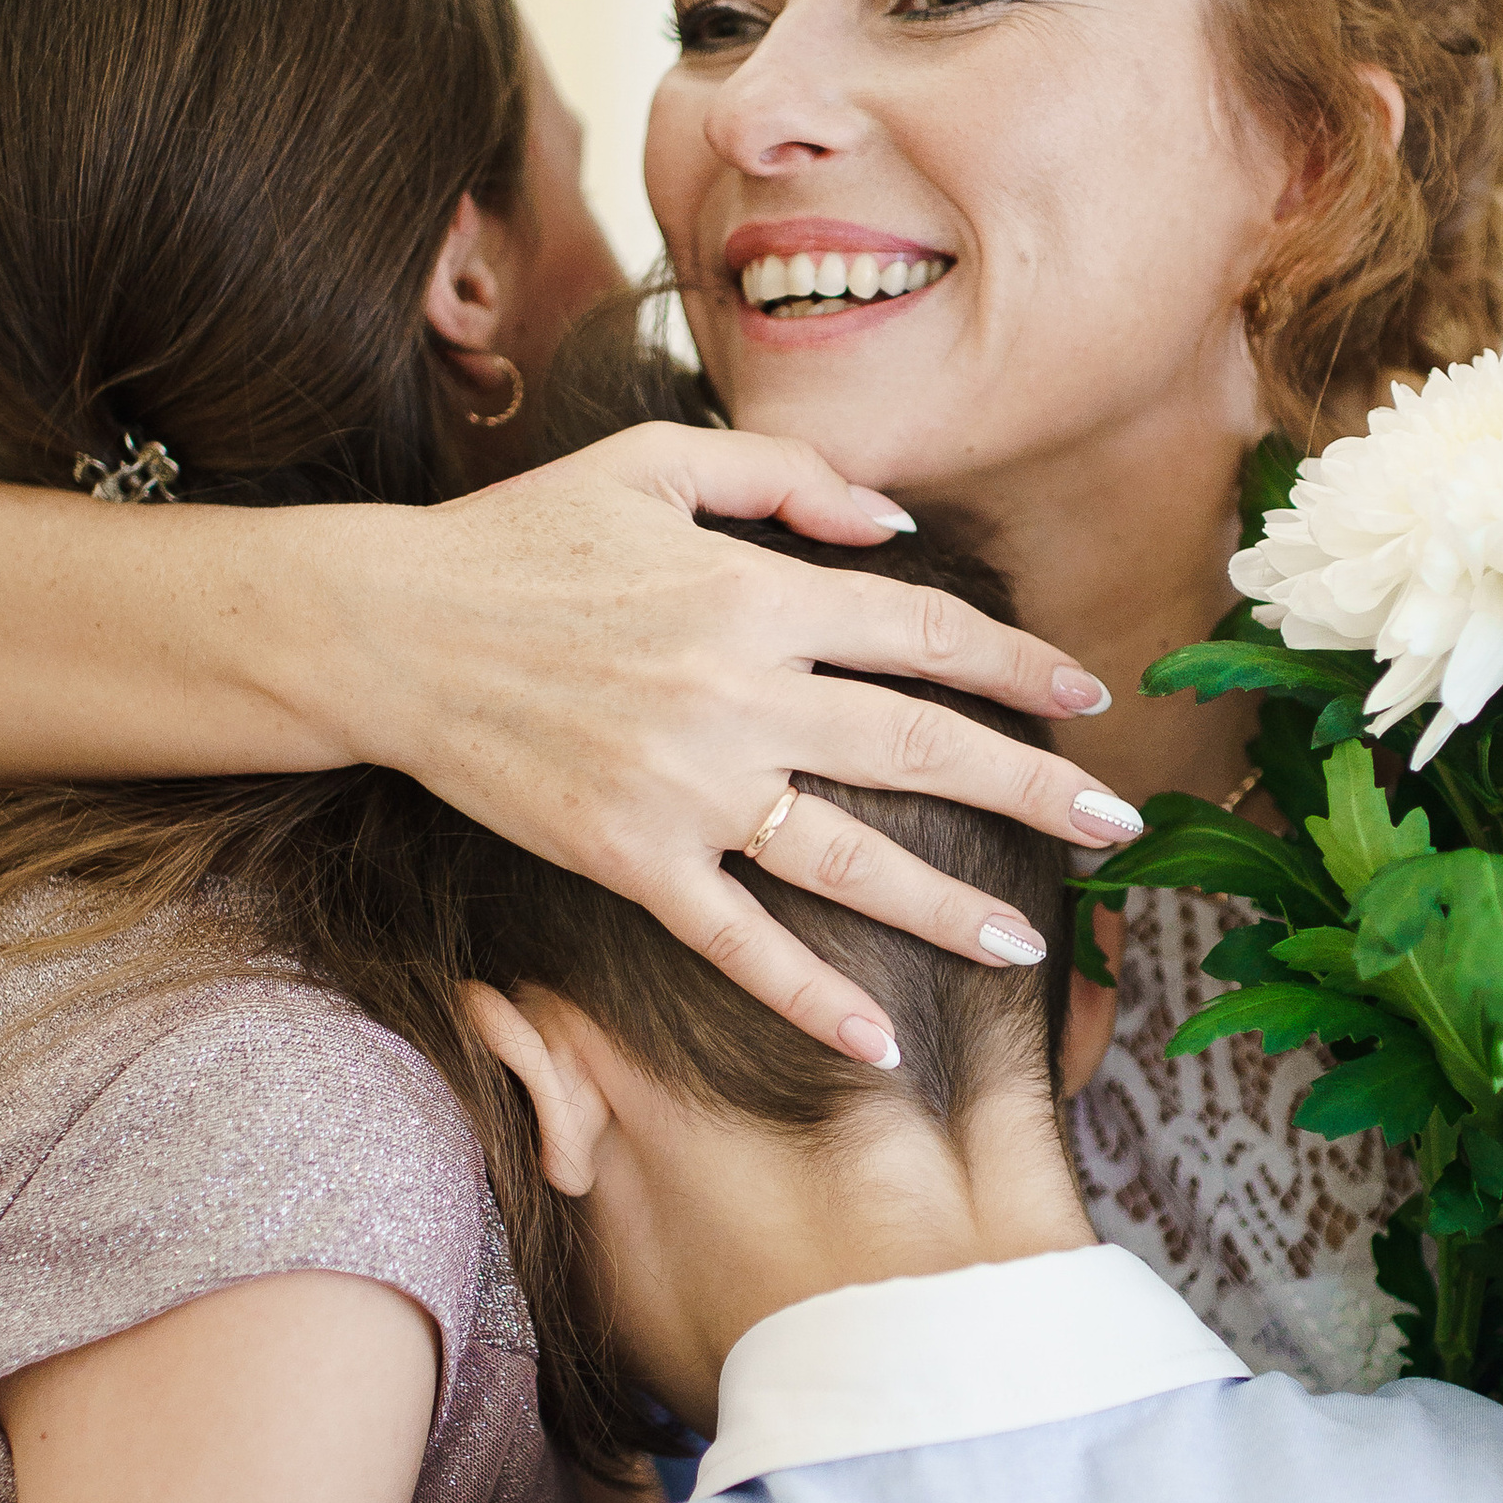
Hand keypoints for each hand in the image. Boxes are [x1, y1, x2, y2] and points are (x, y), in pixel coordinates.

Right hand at [317, 424, 1136, 1063]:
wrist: (387, 630)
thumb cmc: (519, 539)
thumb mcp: (653, 464)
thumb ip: (785, 476)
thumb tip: (897, 520)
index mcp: (753, 591)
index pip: (922, 632)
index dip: (1016, 664)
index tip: (1088, 695)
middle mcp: (737, 692)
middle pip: (918, 745)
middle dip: (1031, 788)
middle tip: (1115, 825)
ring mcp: (685, 785)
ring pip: (847, 855)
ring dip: (944, 902)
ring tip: (1018, 938)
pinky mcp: (628, 858)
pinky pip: (737, 938)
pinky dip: (808, 994)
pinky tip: (876, 1038)